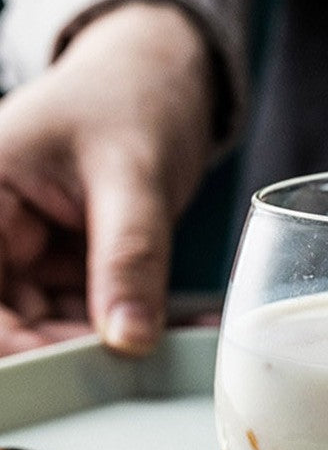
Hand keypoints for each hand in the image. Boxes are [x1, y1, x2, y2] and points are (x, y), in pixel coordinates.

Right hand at [0, 0, 215, 356]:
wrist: (158, 82)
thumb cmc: (132, 101)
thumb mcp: (132, 175)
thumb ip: (129, 256)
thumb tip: (129, 339)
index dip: (19, 343)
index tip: (78, 367)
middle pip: (14, 322)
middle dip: (77, 350)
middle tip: (141, 366)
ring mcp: (31, 255)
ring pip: (58, 328)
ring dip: (119, 344)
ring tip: (180, 345)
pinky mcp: (71, 268)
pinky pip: (98, 313)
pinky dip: (141, 322)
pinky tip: (188, 328)